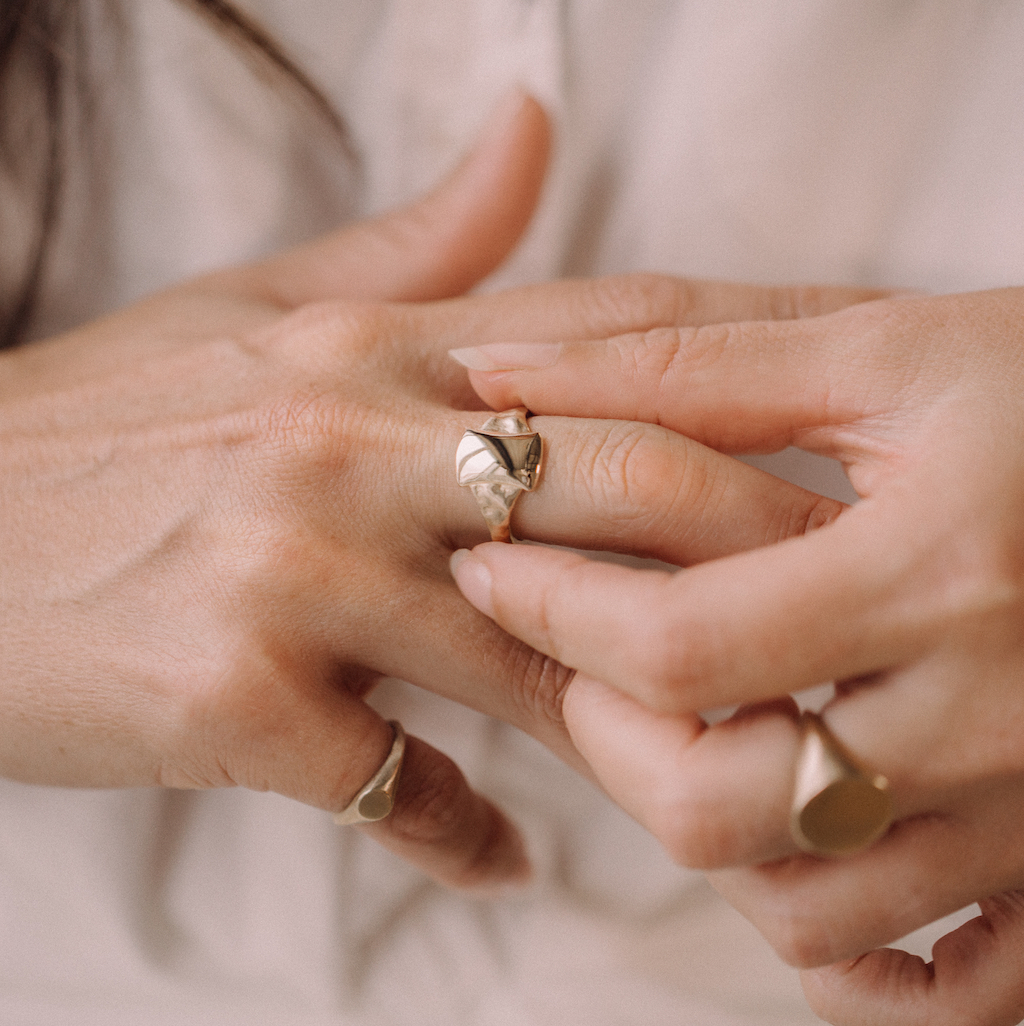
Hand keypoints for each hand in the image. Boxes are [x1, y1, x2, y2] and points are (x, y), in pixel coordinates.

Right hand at [0, 97, 838, 893]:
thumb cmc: (109, 431)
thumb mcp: (259, 311)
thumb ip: (418, 237)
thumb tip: (532, 125)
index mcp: (368, 344)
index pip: (602, 349)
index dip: (737, 397)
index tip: (825, 462)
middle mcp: (346, 438)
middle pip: (609, 490)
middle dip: (731, 565)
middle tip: (812, 630)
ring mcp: (292, 569)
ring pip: (531, 658)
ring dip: (625, 726)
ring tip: (691, 766)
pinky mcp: (233, 697)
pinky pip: (401, 787)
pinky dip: (463, 834)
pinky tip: (498, 857)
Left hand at [451, 286, 1023, 1021]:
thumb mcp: (882, 354)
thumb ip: (681, 362)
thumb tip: (501, 377)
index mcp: (939, 573)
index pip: (678, 648)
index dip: (553, 611)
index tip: (492, 564)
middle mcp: (994, 719)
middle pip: (718, 806)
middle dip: (604, 733)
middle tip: (581, 654)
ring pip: (802, 909)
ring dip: (700, 829)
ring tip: (680, 731)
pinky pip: (950, 999)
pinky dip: (847, 964)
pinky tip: (804, 866)